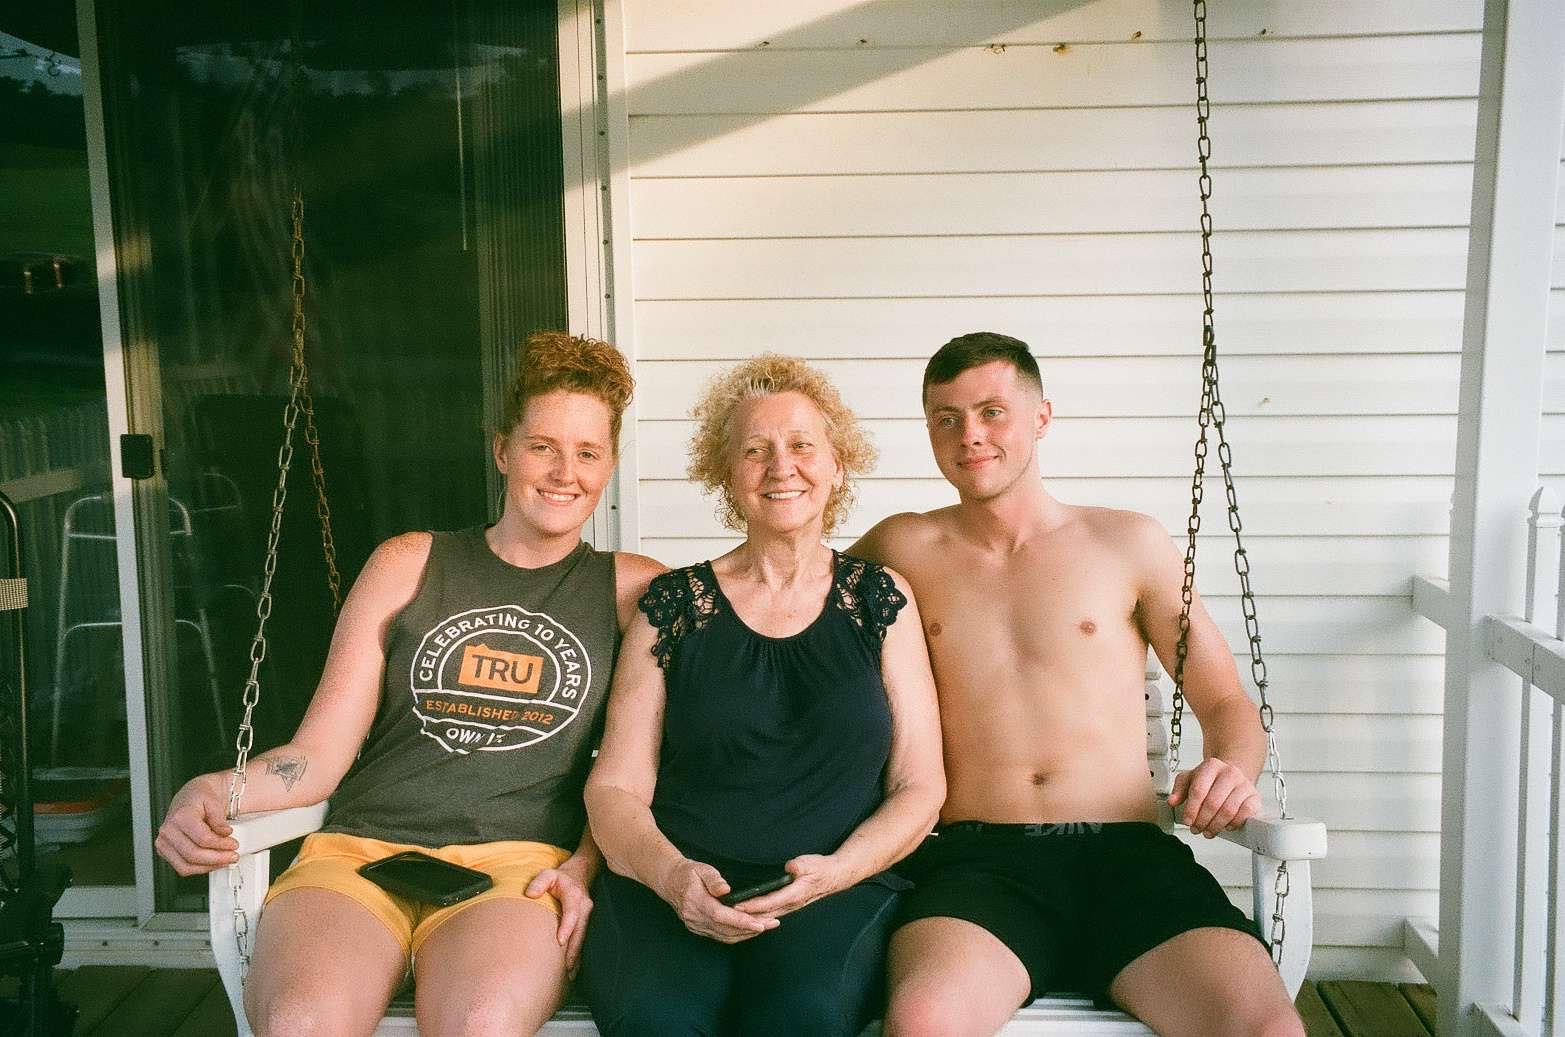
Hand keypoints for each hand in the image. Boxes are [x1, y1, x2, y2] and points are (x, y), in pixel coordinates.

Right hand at [154, 773, 239, 875]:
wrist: (190, 796)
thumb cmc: (200, 796)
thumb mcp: (214, 801)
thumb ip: (219, 819)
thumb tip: (225, 833)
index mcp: (180, 816)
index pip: (203, 839)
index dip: (221, 844)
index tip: (234, 844)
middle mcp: (168, 830)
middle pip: (193, 855)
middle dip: (217, 858)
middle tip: (233, 856)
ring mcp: (163, 842)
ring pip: (186, 866)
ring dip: (208, 867)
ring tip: (225, 861)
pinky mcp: (164, 851)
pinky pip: (182, 868)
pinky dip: (199, 869)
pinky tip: (213, 862)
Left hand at [526, 859, 593, 973]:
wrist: (579, 874)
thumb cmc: (560, 878)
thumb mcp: (548, 874)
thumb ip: (539, 882)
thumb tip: (530, 894)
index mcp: (574, 896)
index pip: (572, 913)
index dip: (567, 927)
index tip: (560, 941)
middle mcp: (584, 907)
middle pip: (580, 931)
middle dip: (574, 950)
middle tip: (566, 968)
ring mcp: (588, 916)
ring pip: (583, 938)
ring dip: (577, 955)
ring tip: (570, 973)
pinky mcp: (586, 922)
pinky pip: (583, 939)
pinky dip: (579, 953)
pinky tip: (573, 966)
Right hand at [657, 858, 777, 942]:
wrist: (669, 881)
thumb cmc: (688, 872)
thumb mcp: (701, 869)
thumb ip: (713, 880)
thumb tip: (726, 889)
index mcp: (695, 901)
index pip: (721, 916)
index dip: (741, 921)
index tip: (760, 923)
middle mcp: (694, 917)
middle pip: (726, 929)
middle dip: (751, 928)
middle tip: (773, 923)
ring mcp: (695, 925)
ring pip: (724, 936)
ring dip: (746, 933)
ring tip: (767, 926)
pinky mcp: (698, 928)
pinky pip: (720, 936)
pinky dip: (736, 935)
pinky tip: (749, 930)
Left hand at [728, 854, 847, 917]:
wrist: (834, 876)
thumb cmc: (821, 868)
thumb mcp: (811, 862)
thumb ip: (799, 866)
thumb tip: (790, 867)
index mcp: (795, 894)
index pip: (769, 902)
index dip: (753, 905)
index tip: (738, 906)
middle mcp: (791, 904)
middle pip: (765, 914)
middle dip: (747, 916)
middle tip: (728, 916)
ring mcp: (791, 906)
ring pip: (768, 916)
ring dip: (752, 919)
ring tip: (734, 919)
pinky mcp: (790, 905)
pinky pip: (772, 913)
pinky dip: (759, 916)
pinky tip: (750, 917)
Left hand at [1169, 758, 1261, 837]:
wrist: (1233, 775)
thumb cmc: (1210, 779)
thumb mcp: (1191, 778)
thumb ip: (1179, 789)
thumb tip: (1172, 801)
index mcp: (1211, 766)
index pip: (1199, 790)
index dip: (1192, 809)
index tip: (1187, 821)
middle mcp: (1229, 773)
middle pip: (1213, 802)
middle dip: (1202, 820)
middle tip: (1197, 829)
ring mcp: (1244, 784)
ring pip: (1228, 810)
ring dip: (1216, 825)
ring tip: (1208, 831)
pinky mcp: (1255, 796)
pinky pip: (1245, 813)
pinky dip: (1234, 823)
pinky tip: (1226, 827)